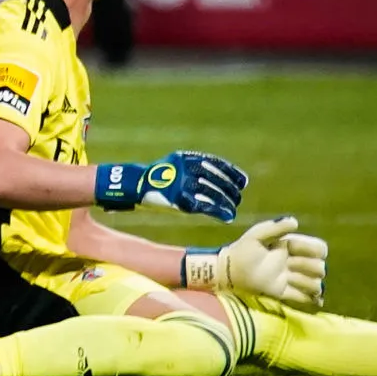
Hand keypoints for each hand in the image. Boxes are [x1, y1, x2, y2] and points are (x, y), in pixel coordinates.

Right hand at [94, 150, 247, 221]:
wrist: (133, 185)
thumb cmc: (155, 177)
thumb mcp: (173, 166)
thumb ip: (191, 168)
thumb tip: (216, 176)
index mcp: (186, 158)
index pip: (215, 164)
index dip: (231, 173)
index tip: (242, 181)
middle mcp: (186, 169)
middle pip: (216, 179)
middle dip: (230, 189)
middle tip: (237, 198)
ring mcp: (183, 184)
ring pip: (213, 193)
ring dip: (227, 202)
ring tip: (234, 209)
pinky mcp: (180, 199)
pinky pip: (205, 206)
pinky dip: (218, 211)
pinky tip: (227, 217)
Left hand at [184, 216, 327, 307]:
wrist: (229, 271)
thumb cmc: (243, 250)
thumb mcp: (257, 235)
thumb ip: (275, 227)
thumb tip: (296, 222)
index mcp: (291, 247)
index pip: (318, 248)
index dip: (313, 249)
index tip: (300, 249)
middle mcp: (294, 263)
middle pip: (319, 267)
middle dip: (309, 266)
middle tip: (290, 265)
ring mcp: (290, 279)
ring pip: (315, 283)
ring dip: (308, 282)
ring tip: (290, 279)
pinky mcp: (283, 293)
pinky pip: (304, 298)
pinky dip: (311, 298)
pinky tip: (314, 299)